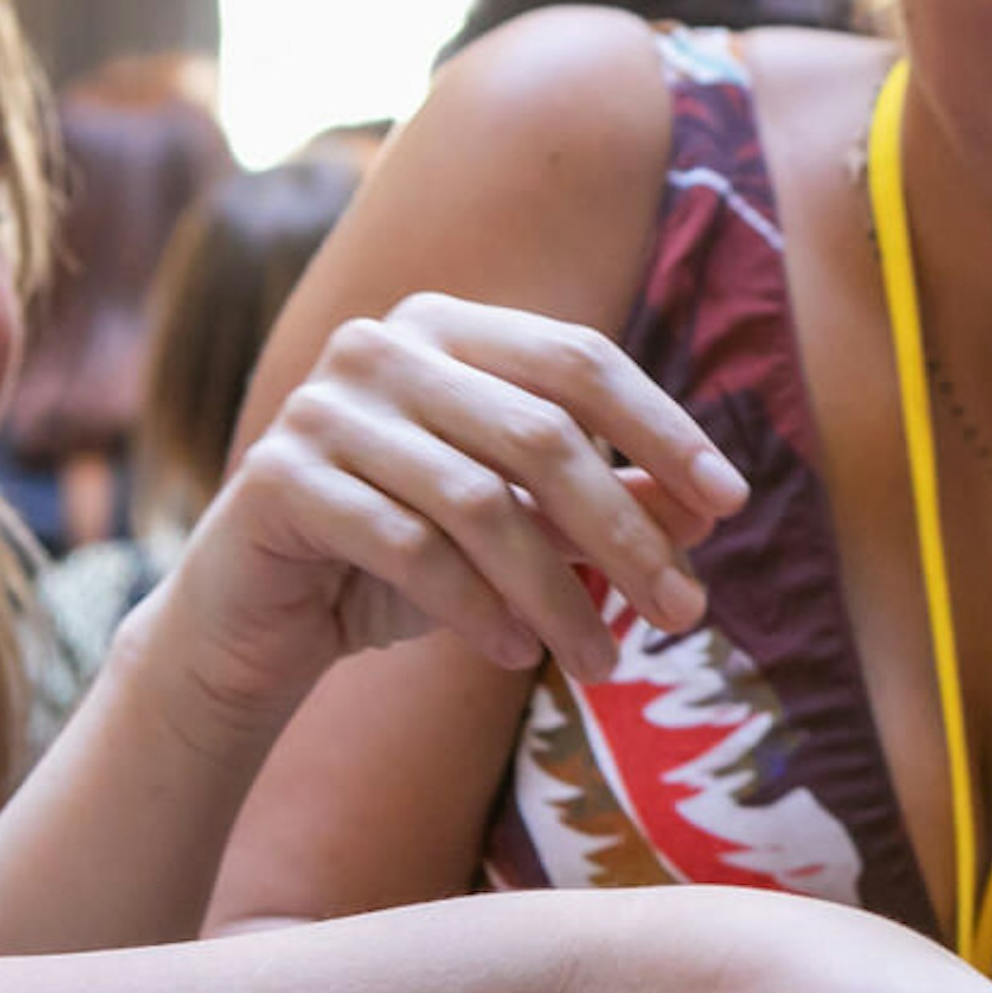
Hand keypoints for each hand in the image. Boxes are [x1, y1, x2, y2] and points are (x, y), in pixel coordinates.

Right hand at [144, 293, 751, 745]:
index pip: (580, 361)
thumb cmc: (403, 559)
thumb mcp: (520, 531)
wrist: (260, 618)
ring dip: (558, 593)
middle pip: (540, 434)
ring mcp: (322, 405)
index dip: (663, 428)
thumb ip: (605, 504)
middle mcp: (382, 346)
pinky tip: (518, 655)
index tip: (731, 504)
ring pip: (479, 501)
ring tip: (605, 665)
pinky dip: (476, 608)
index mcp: (449, 328)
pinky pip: (406, 546)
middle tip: (685, 616)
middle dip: (625, 532)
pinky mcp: (277, 477)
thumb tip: (707, 511)